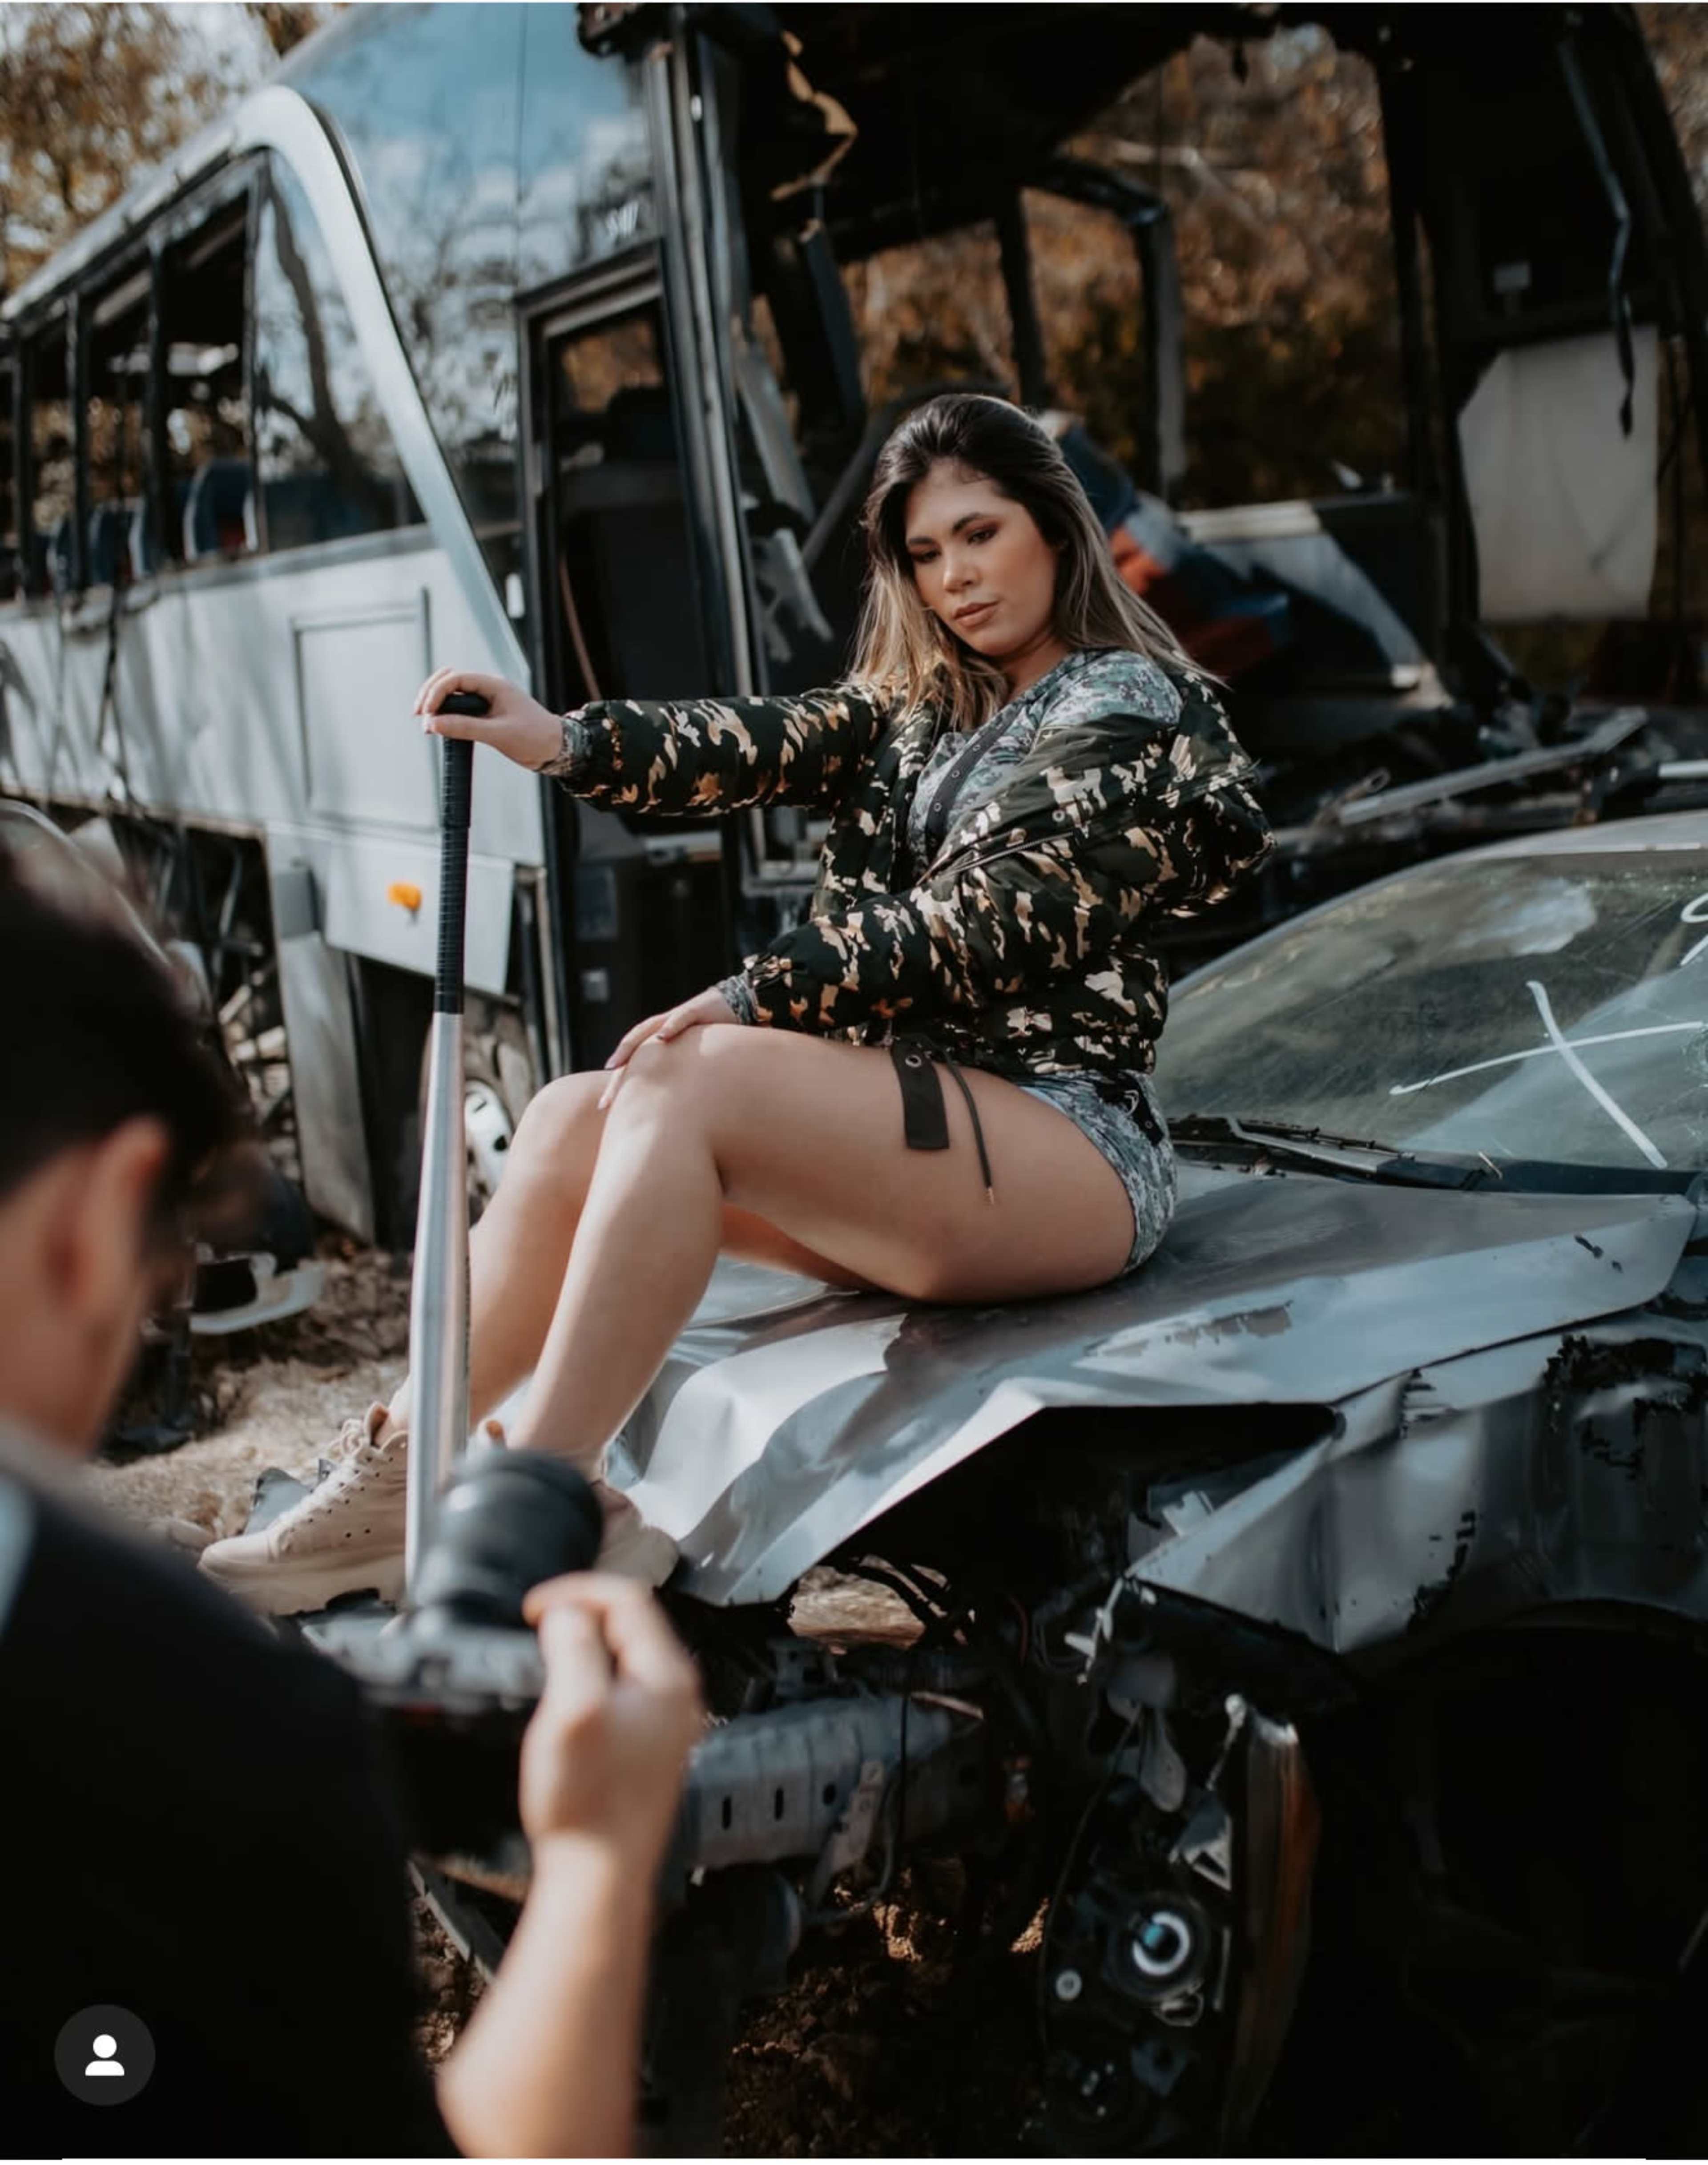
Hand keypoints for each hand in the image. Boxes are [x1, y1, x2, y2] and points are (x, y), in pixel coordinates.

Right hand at [414, 667, 564, 771]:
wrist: (557, 749)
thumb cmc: (534, 738)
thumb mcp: (499, 734)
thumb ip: (465, 727)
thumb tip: (433, 724)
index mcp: (494, 685)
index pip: (455, 679)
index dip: (436, 693)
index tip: (426, 714)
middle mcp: (488, 689)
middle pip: (449, 681)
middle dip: (430, 695)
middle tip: (418, 716)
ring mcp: (487, 701)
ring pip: (453, 694)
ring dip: (437, 705)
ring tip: (426, 724)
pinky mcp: (486, 715)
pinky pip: (460, 709)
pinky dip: (447, 715)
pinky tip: (439, 727)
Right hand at [519, 1574, 702, 1873]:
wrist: (598, 1876)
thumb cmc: (588, 1804)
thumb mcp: (572, 1709)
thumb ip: (573, 1648)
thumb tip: (568, 1612)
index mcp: (667, 1678)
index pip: (628, 1599)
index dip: (577, 1591)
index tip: (538, 1607)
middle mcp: (676, 1697)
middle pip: (630, 1624)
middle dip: (581, 1614)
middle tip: (539, 1626)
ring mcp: (665, 1724)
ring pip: (625, 1656)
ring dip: (584, 1646)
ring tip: (547, 1655)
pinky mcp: (648, 1749)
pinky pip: (621, 1690)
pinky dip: (590, 1678)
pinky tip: (565, 1699)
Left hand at [597, 984, 739, 1110]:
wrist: (735, 1004)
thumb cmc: (714, 1035)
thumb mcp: (695, 1058)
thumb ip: (680, 1074)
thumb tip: (675, 1104)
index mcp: (660, 1041)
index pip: (633, 1062)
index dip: (618, 1083)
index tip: (604, 1106)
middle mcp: (661, 1029)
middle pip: (631, 1049)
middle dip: (616, 1072)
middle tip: (604, 1098)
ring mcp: (675, 1017)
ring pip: (645, 1032)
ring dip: (629, 1047)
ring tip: (615, 1064)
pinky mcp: (695, 1010)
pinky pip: (681, 1018)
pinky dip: (671, 1026)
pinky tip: (662, 1036)